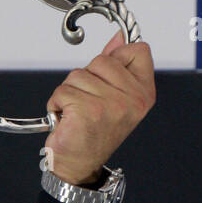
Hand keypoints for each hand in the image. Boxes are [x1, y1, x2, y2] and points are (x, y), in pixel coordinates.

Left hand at [42, 31, 155, 184]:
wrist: (78, 165)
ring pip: (78, 75)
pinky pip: (63, 91)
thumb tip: (120, 37)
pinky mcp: (88, 111)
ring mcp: (112, 105)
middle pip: (101, 59)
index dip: (117, 58)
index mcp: (144, 93)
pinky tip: (67, 120)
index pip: (139, 50)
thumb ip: (117, 65)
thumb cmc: (93, 133)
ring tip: (76, 113)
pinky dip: (57, 104)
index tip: (107, 78)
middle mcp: (133, 100)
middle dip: (86, 78)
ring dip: (69, 93)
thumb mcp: (113, 96)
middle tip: (88, 103)